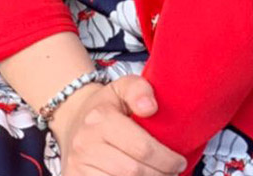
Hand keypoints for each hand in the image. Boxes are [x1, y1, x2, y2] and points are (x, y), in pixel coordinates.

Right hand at [51, 74, 185, 175]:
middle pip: (133, 171)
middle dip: (159, 175)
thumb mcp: (123, 87)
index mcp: (100, 119)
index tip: (179, 162)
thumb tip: (151, 107)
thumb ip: (140, 89)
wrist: (73, 121)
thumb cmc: (107, 105)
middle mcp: (85, 144)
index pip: (142, 147)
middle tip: (173, 173)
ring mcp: (77, 166)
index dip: (166, 159)